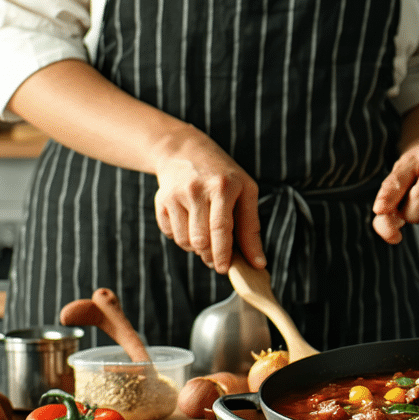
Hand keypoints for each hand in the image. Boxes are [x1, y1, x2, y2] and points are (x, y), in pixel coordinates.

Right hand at [153, 148, 264, 273]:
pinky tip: (190, 225)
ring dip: (196, 249)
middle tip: (218, 261)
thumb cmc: (222, 174)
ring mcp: (175, 195)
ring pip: (185, 241)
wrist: (182, 150)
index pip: (221, 228)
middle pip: (201, 239)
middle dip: (210, 257)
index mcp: (222, 186)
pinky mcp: (161, 201)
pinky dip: (182, 238)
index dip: (224, 253)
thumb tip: (258, 262)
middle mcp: (196, 189)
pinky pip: (171, 234)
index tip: (226, 269)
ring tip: (206, 237)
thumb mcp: (245, 191)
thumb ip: (251, 227)